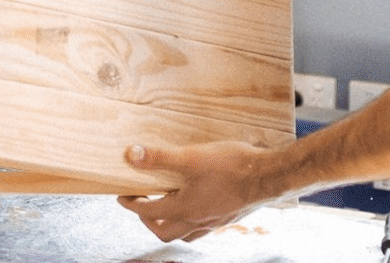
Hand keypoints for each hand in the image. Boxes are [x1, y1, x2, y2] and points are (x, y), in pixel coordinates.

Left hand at [117, 140, 266, 241]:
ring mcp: (214, 222)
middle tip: (141, 205)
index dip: (132, 204)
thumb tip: (131, 155)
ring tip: (166, 206)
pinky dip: (191, 221)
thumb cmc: (230, 166)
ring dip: (170, 223)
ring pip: (185, 233)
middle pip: (164, 232)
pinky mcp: (228, 217)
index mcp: (185, 209)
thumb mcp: (190, 157)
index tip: (121, 196)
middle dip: (148, 220)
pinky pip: (203, 228)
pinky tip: (196, 204)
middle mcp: (197, 221)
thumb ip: (160, 158)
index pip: (149, 211)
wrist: (268, 176)